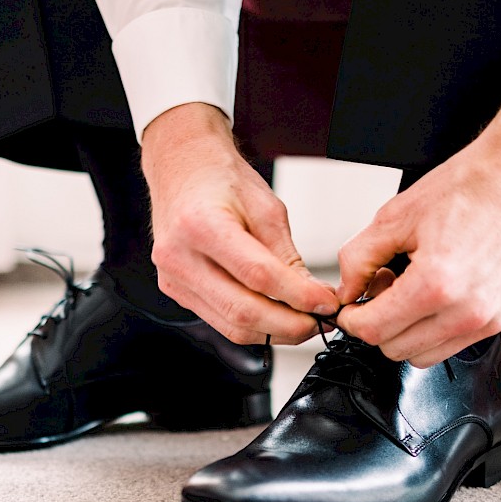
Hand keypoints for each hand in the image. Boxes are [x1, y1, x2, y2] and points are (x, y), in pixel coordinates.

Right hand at [142, 103, 338, 344]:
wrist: (183, 169)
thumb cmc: (222, 180)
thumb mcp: (266, 208)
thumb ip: (288, 257)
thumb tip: (315, 298)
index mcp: (200, 225)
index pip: (257, 275)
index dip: (298, 296)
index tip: (327, 304)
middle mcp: (178, 256)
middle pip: (241, 311)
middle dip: (289, 325)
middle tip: (320, 321)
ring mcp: (173, 278)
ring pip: (231, 326)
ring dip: (274, 332)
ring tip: (303, 322)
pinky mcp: (175, 291)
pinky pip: (220, 321)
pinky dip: (254, 326)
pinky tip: (276, 316)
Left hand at [336, 83, 500, 366]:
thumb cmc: (469, 187)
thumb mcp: (395, 216)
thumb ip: (358, 259)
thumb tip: (346, 290)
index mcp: (437, 285)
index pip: (374, 330)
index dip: (351, 319)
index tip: (349, 306)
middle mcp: (467, 311)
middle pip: (395, 348)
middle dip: (378, 322)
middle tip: (383, 285)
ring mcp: (489, 319)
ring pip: (423, 354)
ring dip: (406, 329)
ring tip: (410, 288)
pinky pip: (452, 343)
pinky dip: (433, 327)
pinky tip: (434, 291)